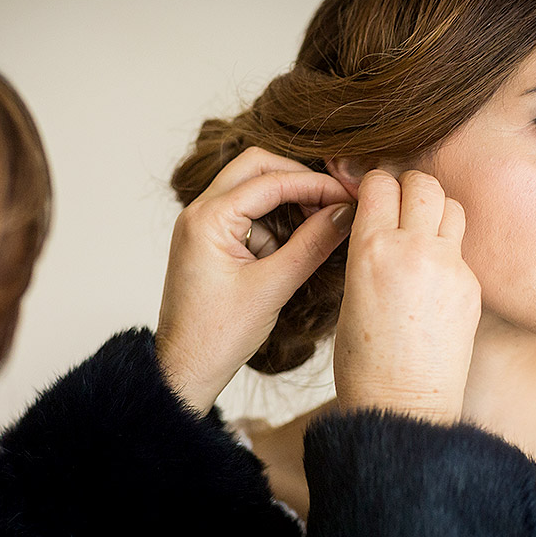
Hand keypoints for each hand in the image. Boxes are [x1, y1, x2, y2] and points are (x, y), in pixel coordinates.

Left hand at [156, 147, 354, 413]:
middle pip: (256, 167)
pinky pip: (246, 213)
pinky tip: (295, 246)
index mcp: (207, 218)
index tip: (349, 196)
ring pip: (251, 187)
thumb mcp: (274, 287)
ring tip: (318, 229)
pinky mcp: (210, 240)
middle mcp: (199, 212)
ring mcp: (202, 224)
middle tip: (333, 202)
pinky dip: (274, 221)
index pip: (271, 180)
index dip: (316, 185)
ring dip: (286, 201)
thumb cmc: (217, 336)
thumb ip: (313, 244)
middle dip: (298, 180)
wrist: (185, 369)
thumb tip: (347, 212)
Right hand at [333, 170, 480, 422]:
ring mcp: (449, 266)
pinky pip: (462, 247)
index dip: (375, 183)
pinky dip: (448, 248)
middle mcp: (414, 249)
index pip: (380, 182)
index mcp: (372, 249)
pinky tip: (434, 272)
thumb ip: (368, 249)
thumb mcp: (351, 292)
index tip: (373, 193)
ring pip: (451, 205)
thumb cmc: (364, 360)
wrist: (403, 406)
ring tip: (423, 230)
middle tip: (401, 202)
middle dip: (409, 185)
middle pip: (423, 183)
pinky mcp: (472, 286)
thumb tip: (380, 221)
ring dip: (436, 208)